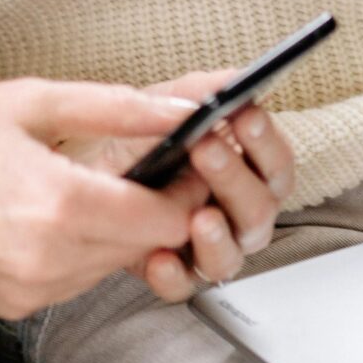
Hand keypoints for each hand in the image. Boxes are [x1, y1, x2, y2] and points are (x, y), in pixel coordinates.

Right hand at [0, 79, 203, 318]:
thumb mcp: (32, 100)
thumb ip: (117, 108)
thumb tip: (183, 110)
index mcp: (60, 205)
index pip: (165, 219)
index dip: (185, 190)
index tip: (182, 162)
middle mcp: (49, 261)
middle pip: (145, 246)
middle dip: (155, 209)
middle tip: (144, 167)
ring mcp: (30, 291)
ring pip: (112, 266)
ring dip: (117, 231)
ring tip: (91, 187)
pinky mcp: (13, 305)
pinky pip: (74, 281)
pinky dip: (80, 251)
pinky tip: (53, 214)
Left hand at [74, 71, 294, 304]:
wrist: (86, 178)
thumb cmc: (139, 144)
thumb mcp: (164, 107)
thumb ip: (200, 92)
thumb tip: (234, 78)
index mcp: (245, 173)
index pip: (276, 165)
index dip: (267, 143)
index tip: (246, 116)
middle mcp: (234, 216)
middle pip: (259, 211)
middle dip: (236, 180)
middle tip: (207, 150)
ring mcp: (206, 247)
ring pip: (231, 256)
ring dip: (218, 236)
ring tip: (199, 216)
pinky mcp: (172, 273)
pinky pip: (183, 285)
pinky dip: (172, 274)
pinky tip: (158, 257)